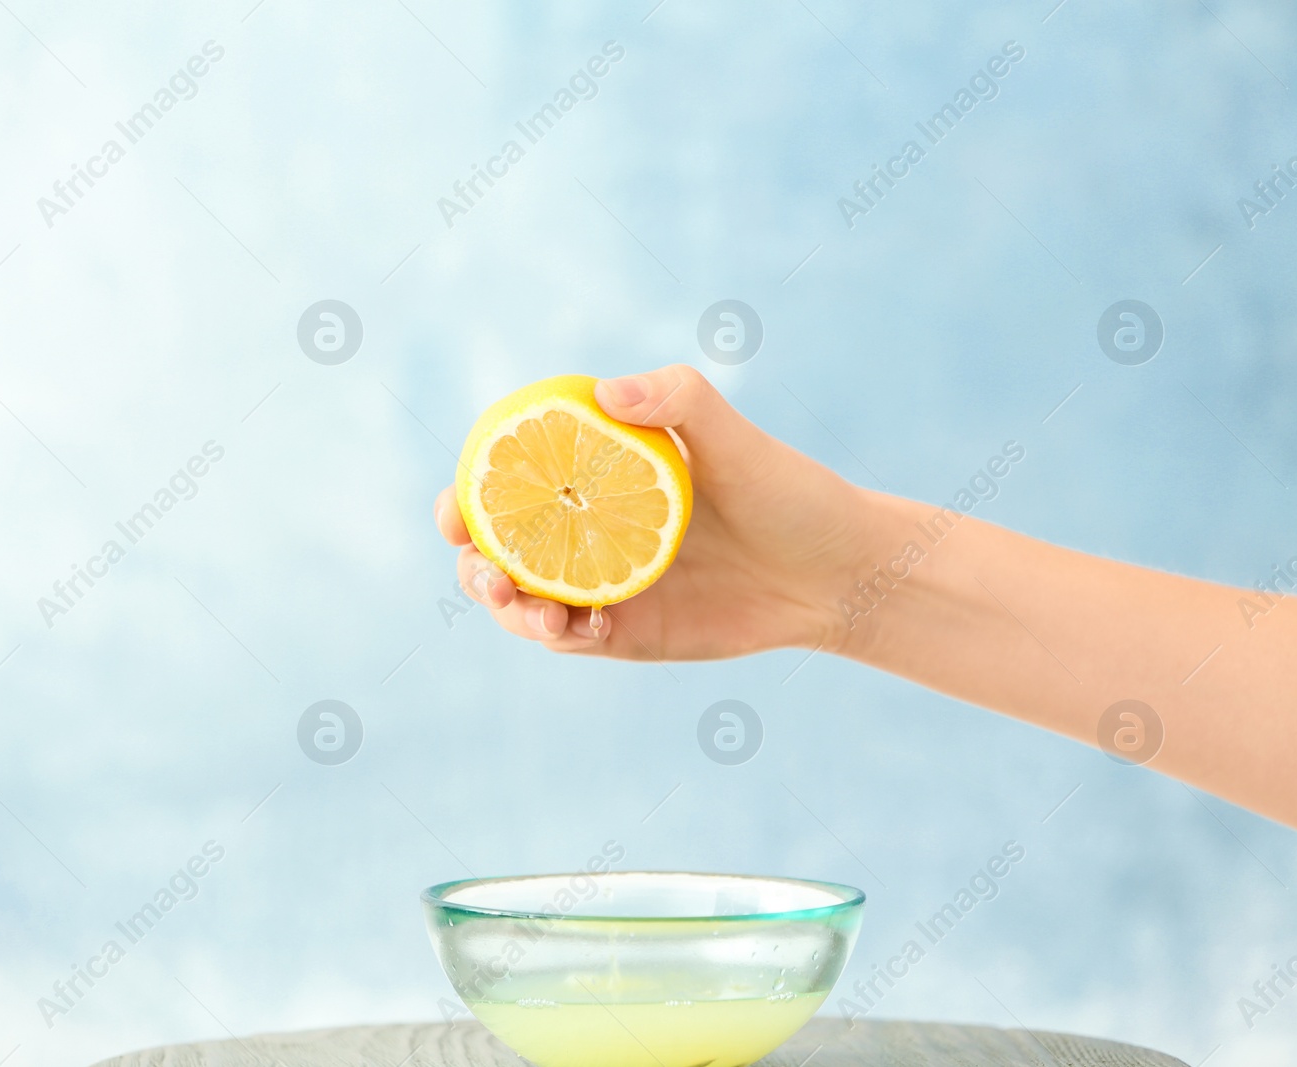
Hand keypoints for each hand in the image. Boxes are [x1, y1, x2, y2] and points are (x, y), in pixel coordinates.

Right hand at [434, 365, 891, 660]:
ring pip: (526, 603)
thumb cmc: (787, 493)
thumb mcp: (735, 438)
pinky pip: (573, 640)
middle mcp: (589, 532)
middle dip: (473, 564)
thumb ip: (677, 399)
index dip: (469, 494)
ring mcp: (604, 586)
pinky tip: (584, 626)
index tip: (457, 505)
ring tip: (534, 612)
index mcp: (597, 478)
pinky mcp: (627, 635)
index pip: (512, 482)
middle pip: (500, 550)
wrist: (839, 573)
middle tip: (486, 570)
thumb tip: (604, 390)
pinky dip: (561, 636)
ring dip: (509, 610)